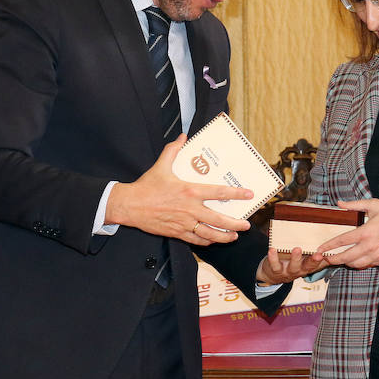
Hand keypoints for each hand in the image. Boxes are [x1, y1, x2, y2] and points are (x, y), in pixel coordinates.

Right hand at [106, 137, 252, 244]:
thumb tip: (182, 137)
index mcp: (190, 191)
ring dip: (224, 236)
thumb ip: (173, 150)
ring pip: (210, 234)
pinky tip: (213, 240)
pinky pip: (196, 240)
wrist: (129, 206)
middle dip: (236, 224)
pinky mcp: (177, 233)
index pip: (219, 192)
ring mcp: (184, 223)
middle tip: (246, 225)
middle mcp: (190, 209)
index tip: (249, 194)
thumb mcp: (161, 166)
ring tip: (234, 236)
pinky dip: (207, 241)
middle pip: (219, 220)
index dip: (236, 193)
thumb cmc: (146, 187)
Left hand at [256, 246, 329, 285]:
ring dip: (295, 258)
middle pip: (308, 267)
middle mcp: (300, 270)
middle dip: (314, 261)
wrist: (272, 276)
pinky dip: (273, 258)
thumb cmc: (291, 264)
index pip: (319, 264)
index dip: (324, 260)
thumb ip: (315, 256)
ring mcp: (288, 271)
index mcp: (308, 267)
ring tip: (297, 249)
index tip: (329, 254)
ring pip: (293, 267)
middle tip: (318, 254)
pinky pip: (275, 265)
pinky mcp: (276, 270)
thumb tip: (330, 246)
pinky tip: (272, 249)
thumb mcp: (304, 261)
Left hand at [319, 199, 378, 269]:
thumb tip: (340, 204)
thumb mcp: (374, 204)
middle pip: (346, 257)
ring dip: (346, 263)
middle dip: (333, 260)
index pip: (342, 241)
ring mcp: (378, 255)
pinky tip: (357, 259)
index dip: (328, 246)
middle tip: (324, 259)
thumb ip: (355, 205)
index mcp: (366, 231)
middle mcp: (370, 245)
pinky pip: (369, 264)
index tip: (319, 249)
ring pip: (357, 264)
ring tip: (340, 259)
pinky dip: (361, 263)